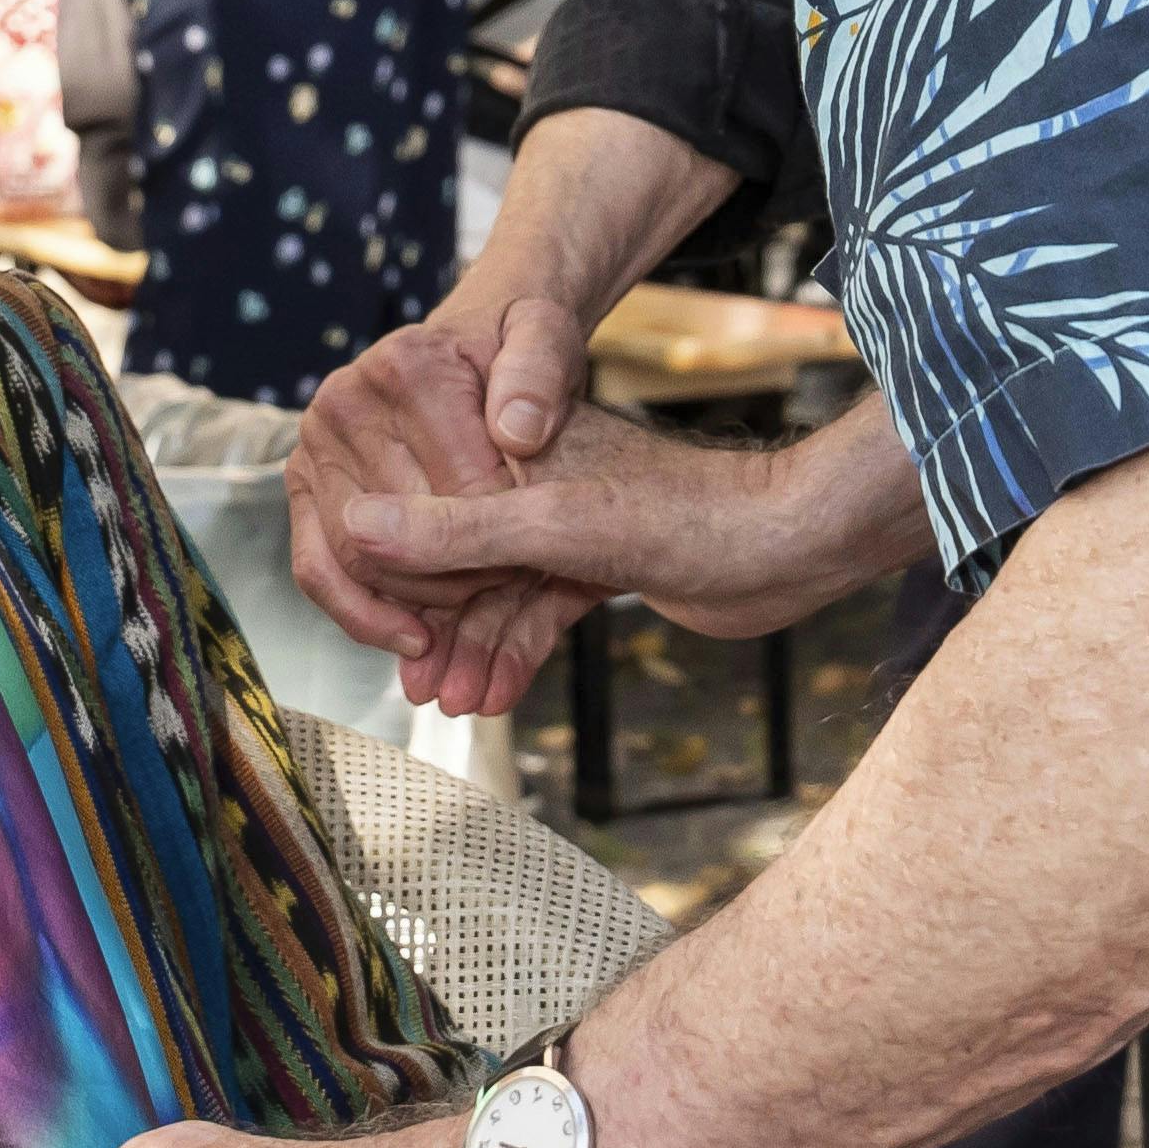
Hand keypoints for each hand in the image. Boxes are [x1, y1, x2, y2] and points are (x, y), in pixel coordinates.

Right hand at [288, 309, 598, 707]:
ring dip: (421, 605)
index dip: (509, 539)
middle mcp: (344, 402)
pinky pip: (317, 567)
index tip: (543, 554)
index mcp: (407, 368)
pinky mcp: (304, 484)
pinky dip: (362, 614)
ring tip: (476, 610)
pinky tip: (415, 639)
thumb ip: (541, 374)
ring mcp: (314, 445)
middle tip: (514, 590)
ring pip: (357, 562)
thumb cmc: (514, 345)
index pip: (463, 491)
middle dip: (465, 579)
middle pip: (402, 535)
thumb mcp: (548, 338)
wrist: (472, 337)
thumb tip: (516, 433)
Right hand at [339, 395, 850, 713]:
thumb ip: (456, 530)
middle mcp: (528, 478)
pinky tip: (493, 696)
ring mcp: (562, 524)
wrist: (795, 543)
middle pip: (450, 553)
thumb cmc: (690, 514)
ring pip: (493, 592)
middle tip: (413, 683)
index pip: (420, 500)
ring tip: (451, 704)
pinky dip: (513, 653)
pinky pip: (534, 611)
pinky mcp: (594, 565)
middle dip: (430, 621)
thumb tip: (353, 525)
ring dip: (471, 649)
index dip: (395, 567)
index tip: (388, 627)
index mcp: (511, 443)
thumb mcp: (556, 524)